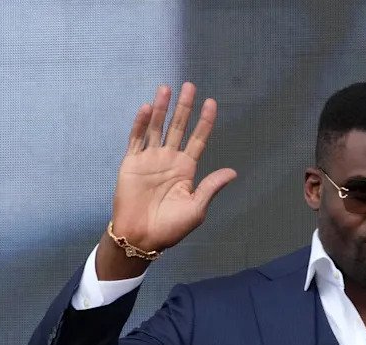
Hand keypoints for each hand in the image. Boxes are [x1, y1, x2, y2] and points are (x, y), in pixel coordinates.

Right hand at [110, 83, 237, 254]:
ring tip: (166, 89)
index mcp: (186, 170)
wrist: (142, 237)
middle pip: (178, 127)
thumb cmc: (171, 227)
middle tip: (189, 86)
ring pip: (157, 128)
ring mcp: (150, 160)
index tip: (211, 103)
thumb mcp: (196, 208)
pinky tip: (148, 109)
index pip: (197, 140)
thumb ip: (211, 187)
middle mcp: (168, 160)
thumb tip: (233, 172)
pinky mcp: (131, 163)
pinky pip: (137, 139)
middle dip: (184, 107)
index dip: (204, 122)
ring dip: (161, 109)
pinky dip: (141, 124)